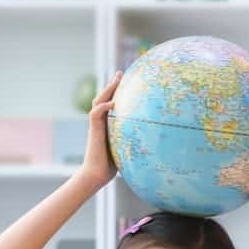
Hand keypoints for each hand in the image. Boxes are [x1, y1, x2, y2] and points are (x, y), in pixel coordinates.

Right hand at [78, 70, 122, 188]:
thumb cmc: (111, 166)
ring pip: (98, 102)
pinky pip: (95, 115)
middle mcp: (100, 123)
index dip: (116, 92)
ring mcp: (96, 127)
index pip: (110, 104)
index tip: (126, 81)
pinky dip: (103, 107)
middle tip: (120, 73)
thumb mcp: (125, 149)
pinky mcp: (94, 132)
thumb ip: (133, 140)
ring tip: (116, 80)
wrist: (96, 175)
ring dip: (107, 90)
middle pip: (103, 98)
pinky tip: (112, 102)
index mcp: (107, 125)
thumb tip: (153, 141)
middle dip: (111, 85)